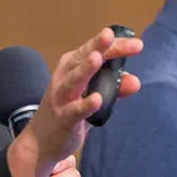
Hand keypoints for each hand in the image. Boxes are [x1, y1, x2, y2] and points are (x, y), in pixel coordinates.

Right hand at [23, 27, 141, 165]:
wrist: (40, 142)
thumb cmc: (67, 112)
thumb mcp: (91, 97)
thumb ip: (113, 88)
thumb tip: (136, 82)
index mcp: (72, 67)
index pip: (94, 50)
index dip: (115, 46)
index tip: (137, 44)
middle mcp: (64, 78)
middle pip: (81, 59)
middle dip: (97, 47)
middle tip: (109, 35)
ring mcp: (61, 98)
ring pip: (73, 80)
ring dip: (85, 69)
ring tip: (97, 58)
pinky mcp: (63, 118)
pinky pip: (74, 110)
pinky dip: (85, 105)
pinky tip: (97, 99)